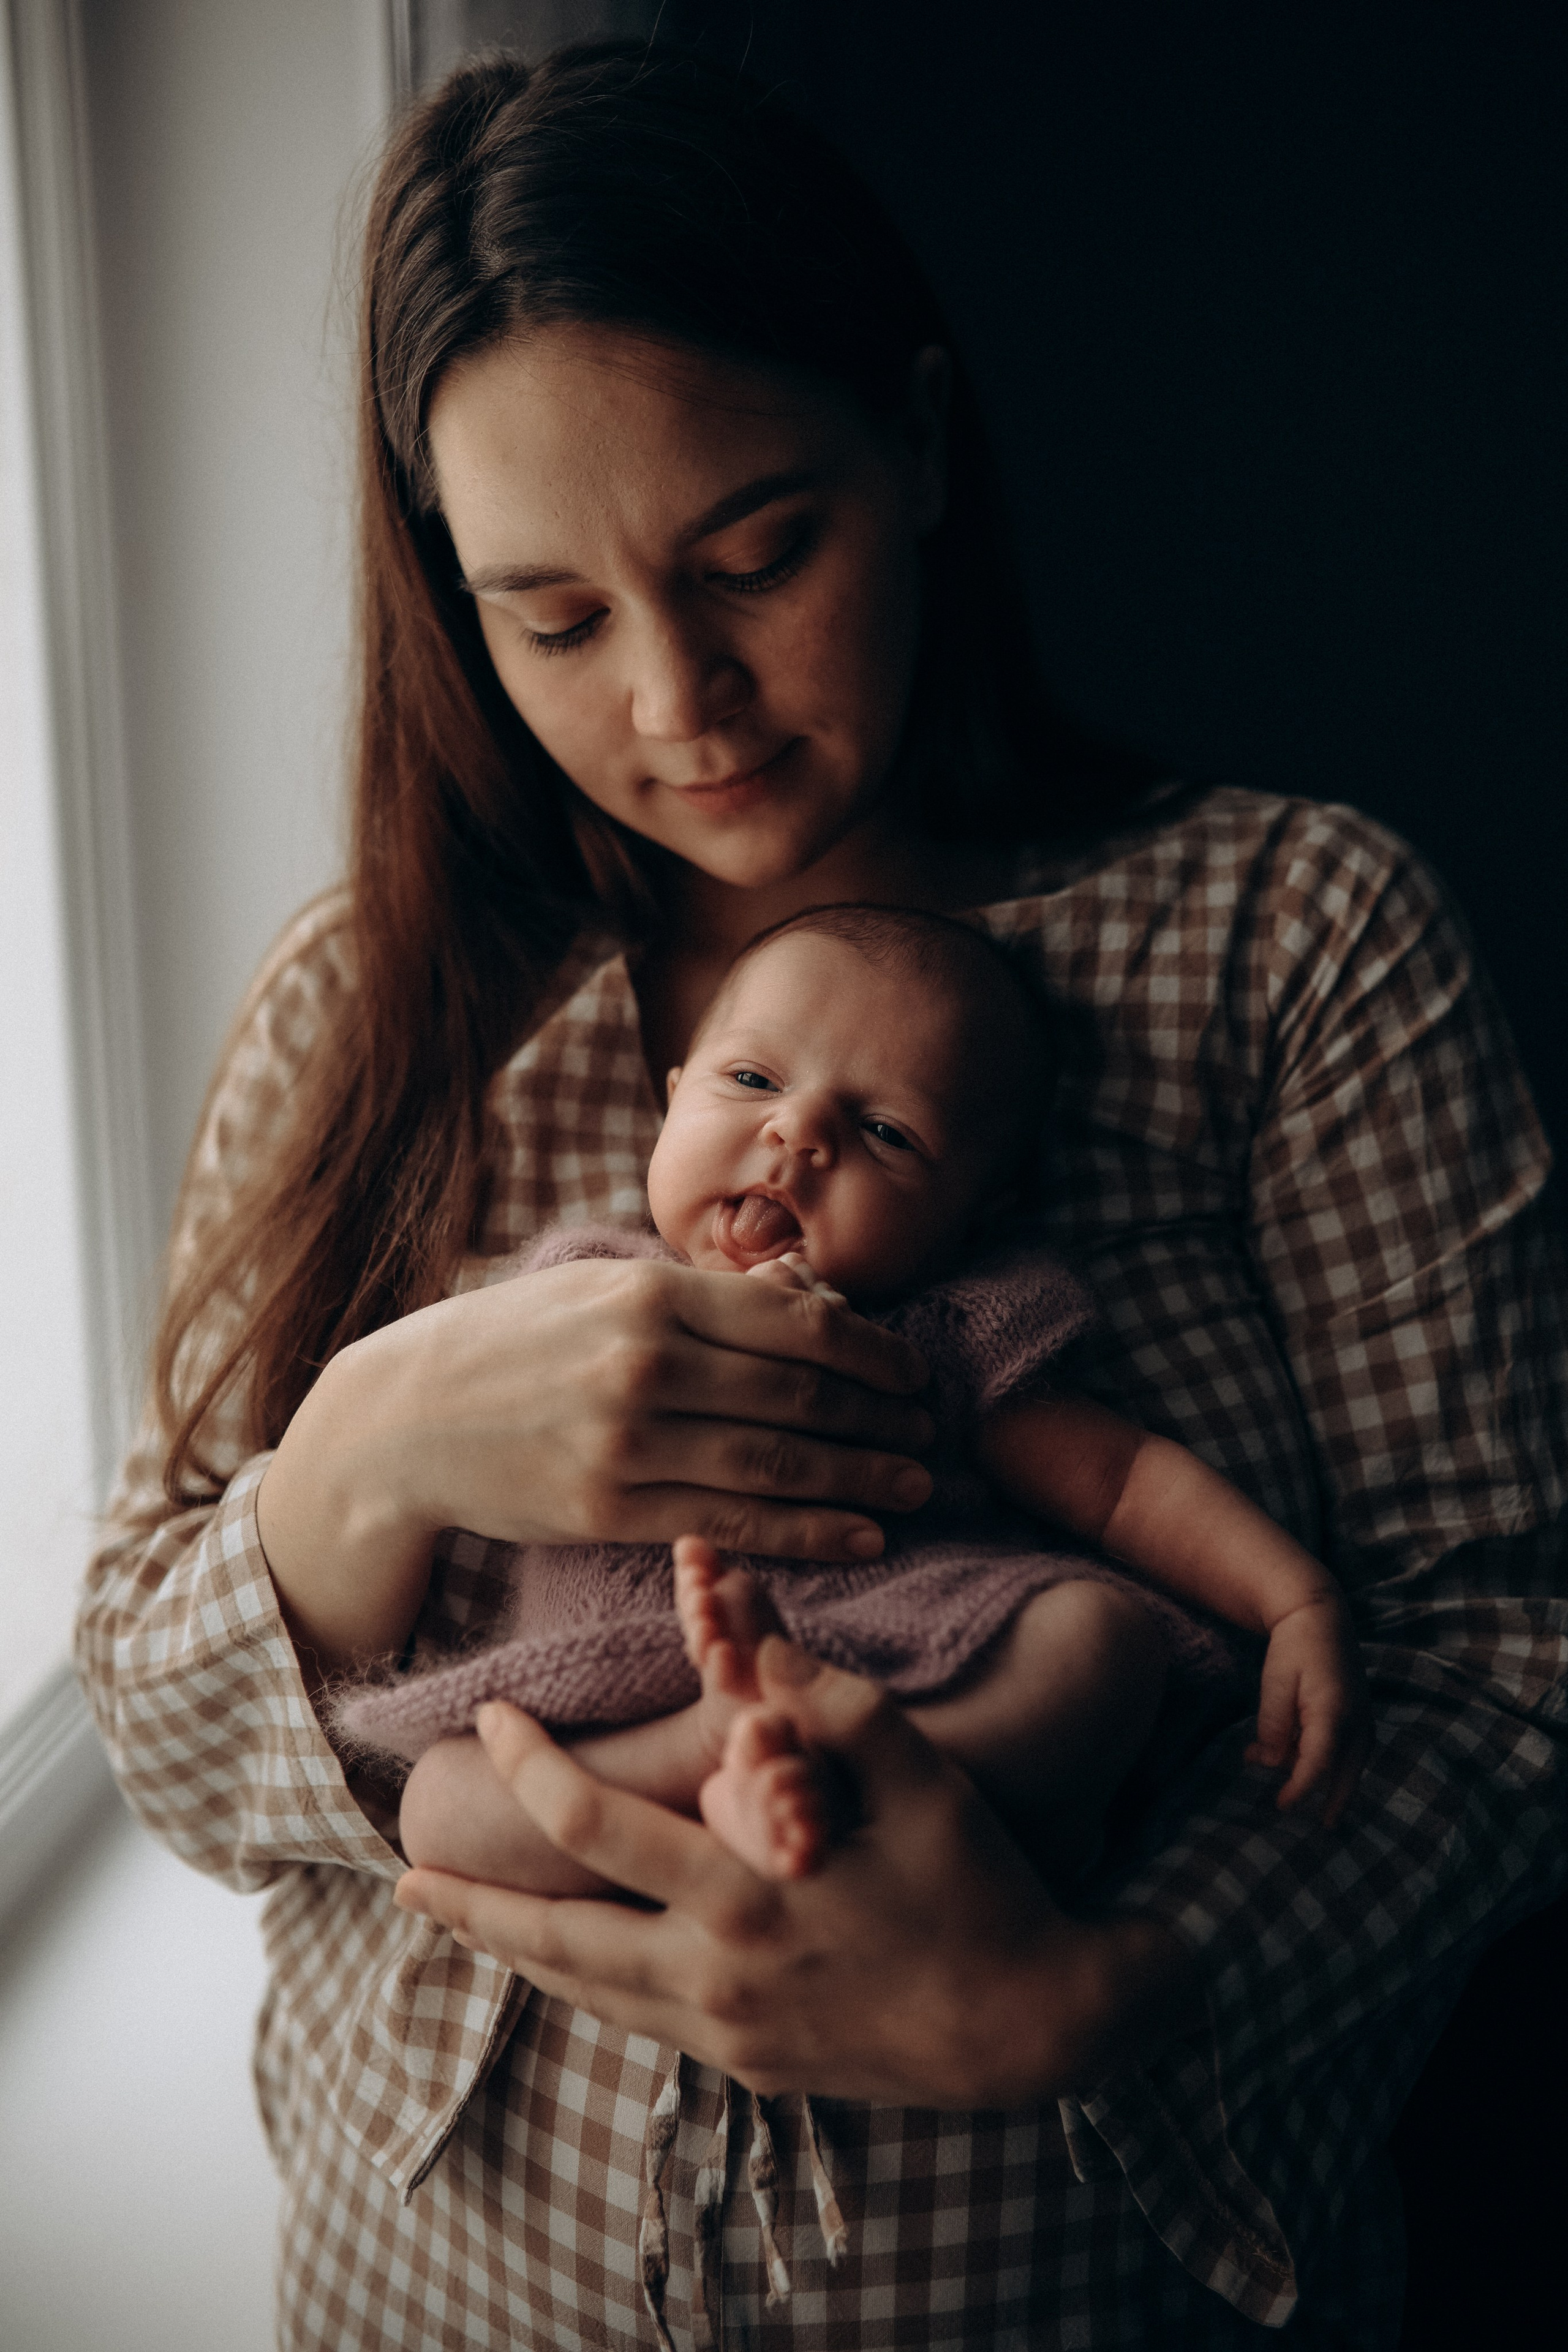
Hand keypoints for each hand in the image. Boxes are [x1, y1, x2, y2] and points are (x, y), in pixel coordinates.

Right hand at [258, 1255, 932, 1675]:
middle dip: (881, 1418)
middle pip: (799, 1393)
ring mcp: (627, 1442)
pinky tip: (860, 1537)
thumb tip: (806, 1301)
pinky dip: (806, 1533)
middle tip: (932, 1434)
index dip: (873, 1351)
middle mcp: (646, 1363)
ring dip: (861, 1478)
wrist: (403, 1419)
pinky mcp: (609, 1511)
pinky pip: (730, 1523)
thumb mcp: (600, 1290)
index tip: (915, 1373)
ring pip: (775, 1462)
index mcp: (650, 1294)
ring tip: (914, 1486)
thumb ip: (699, 1299)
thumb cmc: (513, 1345)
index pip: (795, 1322)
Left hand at [392, 1643, 1201, 2106]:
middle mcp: (716, 1980)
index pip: (593, 1829)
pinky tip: (562, 1966)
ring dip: (514, 1953)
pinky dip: (580, 1987)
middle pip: (554, 1942)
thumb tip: (755, 1636)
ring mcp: (727, 2034)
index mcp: (743, 1900)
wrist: (1034, 2027)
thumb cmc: (980, 1888)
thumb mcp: (925, 1780)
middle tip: (402, 1876)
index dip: (529, 1769)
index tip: (492, 1721)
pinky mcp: (749, 2066)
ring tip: (455, 1924)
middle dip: (472, 1906)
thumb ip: (835, 1704)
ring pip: (585, 1993)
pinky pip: (634, 2022)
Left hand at [1245, 1593, 1371, 1824]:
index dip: (1300, 1789)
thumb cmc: (1294, 1645)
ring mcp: (1362, 1715)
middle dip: (1333, 1801)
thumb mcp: (1275, 1682)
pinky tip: (1296, 1760)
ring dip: (1326, 1780)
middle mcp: (1355, 1718)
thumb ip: (1273, 1725)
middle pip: (1346, 1772)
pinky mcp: (1359, 1711)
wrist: (1320, 1613)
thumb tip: (1267, 1762)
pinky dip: (1330, 1760)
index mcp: (1333, 1711)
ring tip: (1297, 1795)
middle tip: (1321, 1828)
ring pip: (1350, 1762)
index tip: (1282, 1806)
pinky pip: (1348, 1746)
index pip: (1318, 1763)